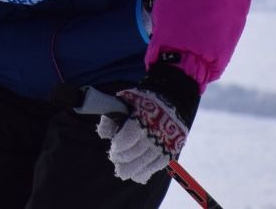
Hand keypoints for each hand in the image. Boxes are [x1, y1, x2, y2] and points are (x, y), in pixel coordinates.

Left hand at [95, 61, 198, 183]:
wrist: (172, 99)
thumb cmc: (144, 101)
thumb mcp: (127, 100)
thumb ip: (113, 114)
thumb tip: (103, 134)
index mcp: (143, 117)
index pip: (128, 137)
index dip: (119, 145)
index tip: (114, 147)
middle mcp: (155, 132)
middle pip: (135, 152)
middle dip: (122, 158)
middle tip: (114, 158)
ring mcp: (164, 143)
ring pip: (145, 162)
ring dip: (131, 169)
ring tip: (121, 171)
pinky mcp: (171, 150)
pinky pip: (157, 166)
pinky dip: (145, 173)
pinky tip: (136, 176)